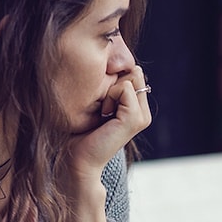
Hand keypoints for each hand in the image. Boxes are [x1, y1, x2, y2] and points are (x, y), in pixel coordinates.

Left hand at [57, 65, 150, 221]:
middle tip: (102, 106)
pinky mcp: (135, 119)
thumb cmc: (80, 131)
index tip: (100, 101)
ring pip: (131, 77)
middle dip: (114, 82)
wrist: (77, 159)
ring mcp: (142, 116)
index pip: (134, 72)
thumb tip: (111, 62)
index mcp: (137, 108)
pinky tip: (103, 114)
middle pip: (135, 72)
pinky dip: (109, 96)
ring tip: (102, 111)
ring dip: (110, 90)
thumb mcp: (98, 102)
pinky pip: (124, 87)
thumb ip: (110, 85)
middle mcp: (144, 112)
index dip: (114, 78)